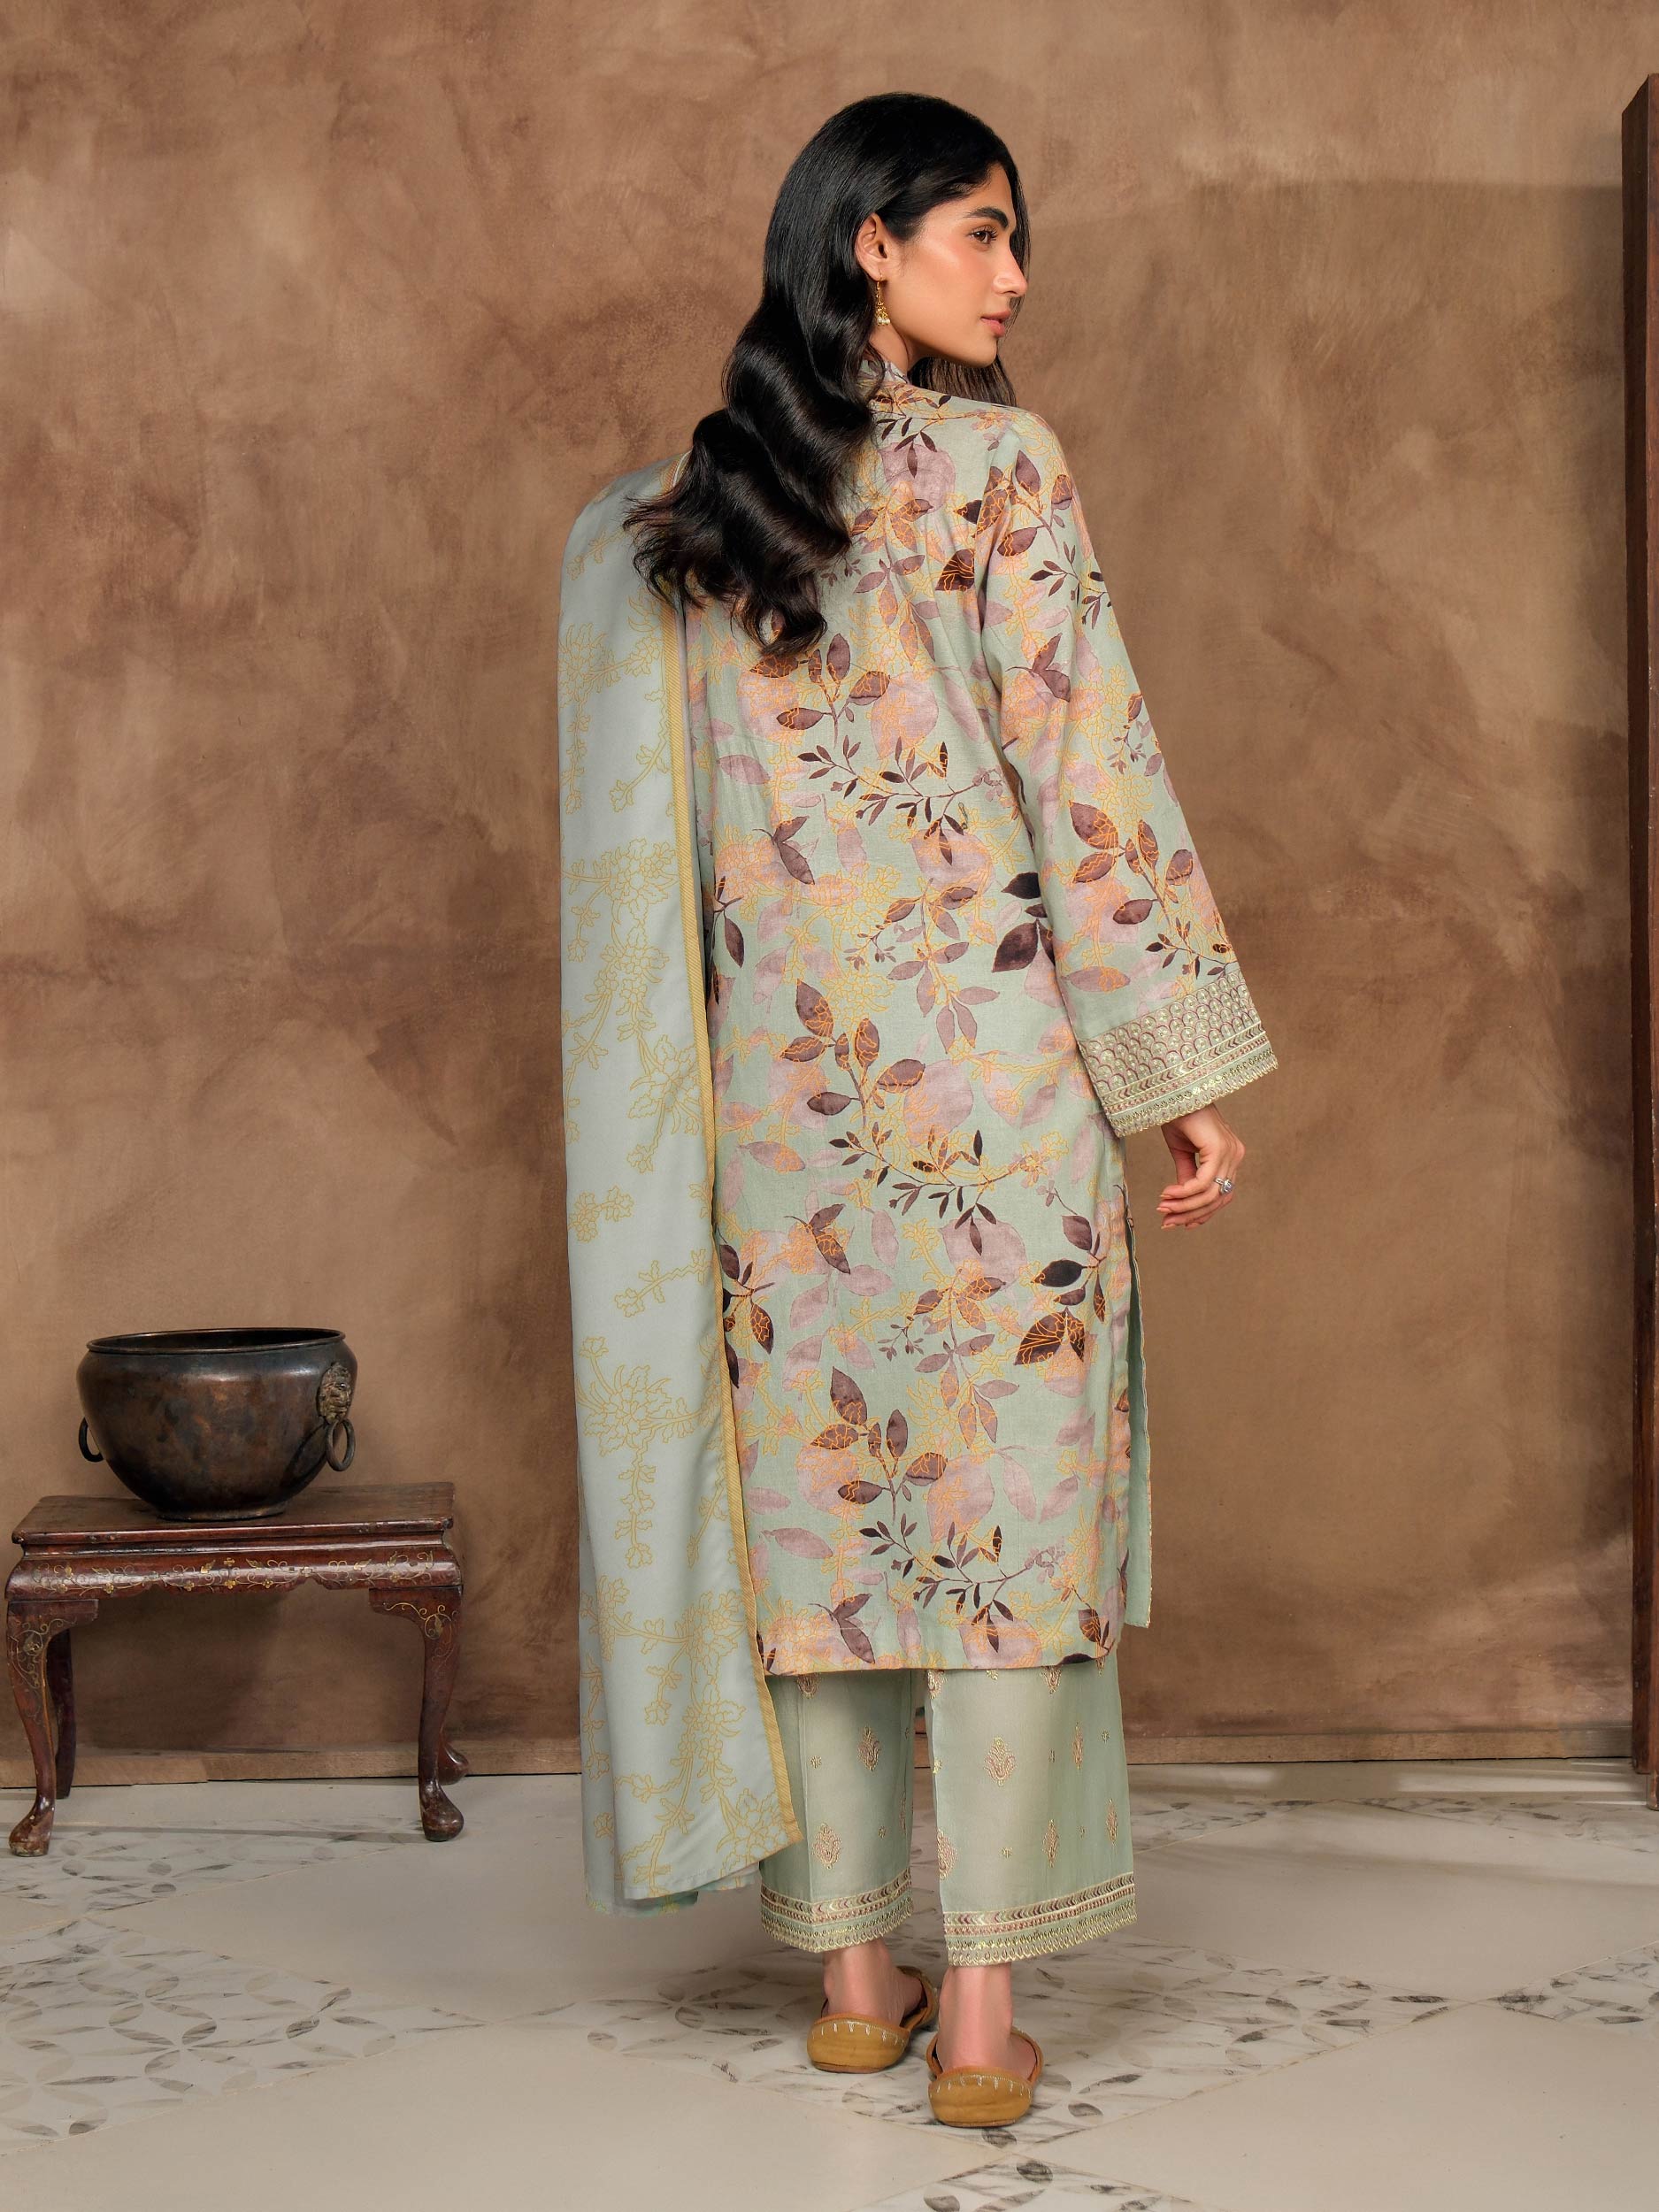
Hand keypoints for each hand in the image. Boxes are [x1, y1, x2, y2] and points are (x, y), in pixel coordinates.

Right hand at [1156, 1105, 1243, 1229]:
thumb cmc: (1179, 1116)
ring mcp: (1231, 1153)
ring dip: (1184, 1206)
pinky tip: (1167, 1194)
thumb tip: (1183, 1200)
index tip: (1179, 1223)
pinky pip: (1203, 1182)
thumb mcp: (1183, 1153)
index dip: (1201, 1213)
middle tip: (1167, 1222)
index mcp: (1230, 1157)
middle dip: (1190, 1214)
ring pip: (1210, 1194)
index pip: (1222, 1195)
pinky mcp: (1220, 1149)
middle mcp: (1236, 1156)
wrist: (1176, 1092)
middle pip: (1217, 1198)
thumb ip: (1187, 1176)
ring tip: (1163, 1208)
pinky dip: (1184, 1192)